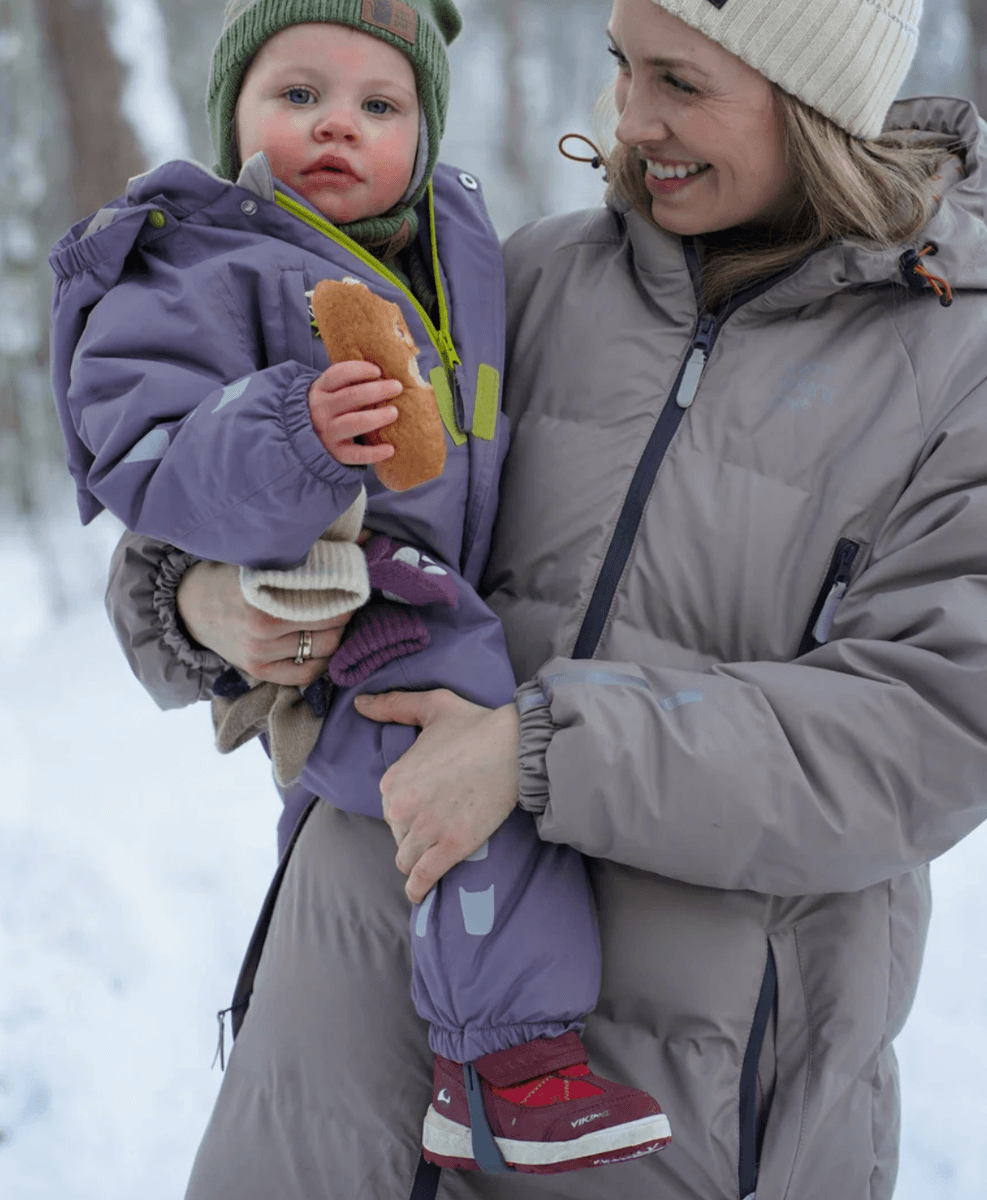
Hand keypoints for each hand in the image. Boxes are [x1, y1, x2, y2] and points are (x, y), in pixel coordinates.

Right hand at [177, 560, 352, 685]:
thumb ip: (307, 551)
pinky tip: (322, 648)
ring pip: (323, 650)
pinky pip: (305, 674)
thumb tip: (367, 536)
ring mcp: (261, 652)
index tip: (352, 585)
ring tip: (336, 622)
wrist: (188, 604)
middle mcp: (264, 627)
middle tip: (348, 603)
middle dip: (345, 614)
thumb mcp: (261, 556)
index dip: (347, 592)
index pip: (327, 599)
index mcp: (265, 595)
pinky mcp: (258, 670)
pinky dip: (321, 662)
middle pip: (331, 626)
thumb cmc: (230, 574)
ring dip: (337, 636)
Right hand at [308, 361, 400, 464]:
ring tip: (394, 412)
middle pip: (351, 396)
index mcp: (321, 389)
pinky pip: (356, 454)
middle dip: (377, 390)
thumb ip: (351, 383)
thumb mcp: (332, 392)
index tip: (378, 371)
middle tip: (397, 387)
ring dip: (377, 417)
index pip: (339, 374)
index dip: (360, 369)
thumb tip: (386, 373)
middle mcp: (321, 410)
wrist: (309, 439)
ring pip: (355, 422)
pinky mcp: (336, 453)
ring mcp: (328, 432)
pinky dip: (374, 453)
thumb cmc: (333, 409)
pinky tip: (390, 449)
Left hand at [354, 689, 519, 902]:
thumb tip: (361, 705)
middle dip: (415, 832)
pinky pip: (422, 879)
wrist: (515, 747)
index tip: (431, 802)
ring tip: (436, 852)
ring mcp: (425, 830)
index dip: (411, 808)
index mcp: (392, 779)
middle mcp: (400, 808)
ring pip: (408, 859)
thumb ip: (393, 705)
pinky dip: (419, 888)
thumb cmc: (475, 724)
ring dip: (420, 857)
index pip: (389, 809)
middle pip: (398, 835)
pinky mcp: (451, 847)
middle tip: (443, 820)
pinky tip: (421, 892)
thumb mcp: (431, 705)